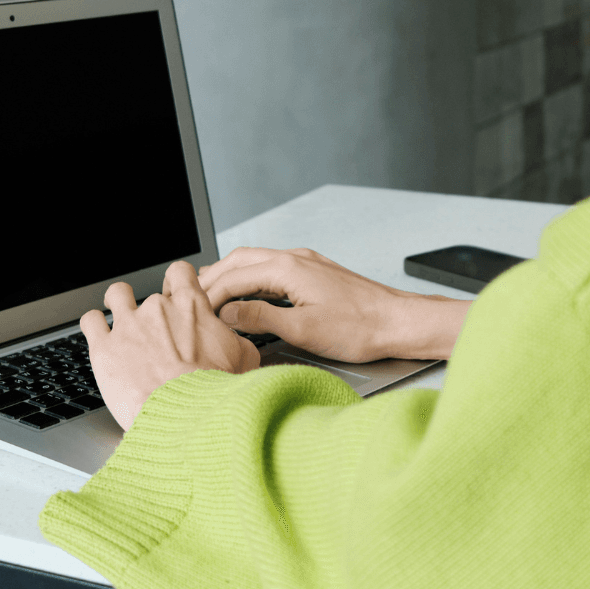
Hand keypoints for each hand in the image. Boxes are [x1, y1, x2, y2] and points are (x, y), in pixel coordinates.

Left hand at [81, 260, 260, 431]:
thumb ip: (236, 340)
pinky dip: (93, 324)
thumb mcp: (242, 359)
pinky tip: (98, 331)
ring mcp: (128, 326)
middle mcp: (158, 308)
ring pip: (116, 294)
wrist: (186, 416)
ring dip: (117, 302)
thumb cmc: (213, 392)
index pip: (180, 272)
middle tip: (154, 330)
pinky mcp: (104, 348)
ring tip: (118, 316)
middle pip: (149, 293)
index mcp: (190, 307)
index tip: (174, 292)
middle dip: (151, 310)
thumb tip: (237, 340)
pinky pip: (90, 320)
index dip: (176, 281)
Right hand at [199, 247, 471, 362]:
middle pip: (240, 260)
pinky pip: (271, 267)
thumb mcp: (303, 330)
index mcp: (288, 268)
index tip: (193, 311)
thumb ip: (260, 318)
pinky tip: (247, 292)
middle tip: (190, 299)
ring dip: (230, 276)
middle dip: (212, 279)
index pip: (233, 276)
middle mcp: (296, 258)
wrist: (398, 322)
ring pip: (255, 261)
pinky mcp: (315, 272)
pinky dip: (250, 278)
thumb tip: (228, 313)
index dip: (209, 295)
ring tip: (211, 296)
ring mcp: (306, 263)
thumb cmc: (360, 328)